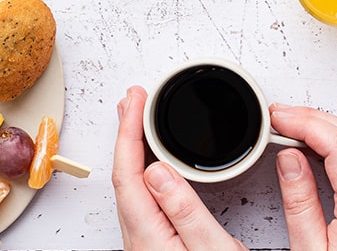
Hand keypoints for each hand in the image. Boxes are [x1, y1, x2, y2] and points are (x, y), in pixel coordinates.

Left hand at [111, 86, 247, 250]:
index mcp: (147, 236)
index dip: (130, 132)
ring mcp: (144, 242)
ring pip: (132, 186)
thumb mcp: (212, 248)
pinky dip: (142, 169)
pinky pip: (142, 196)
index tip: (137, 103)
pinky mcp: (154, 244)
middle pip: (124, 175)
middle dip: (127, 133)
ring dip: (133, 150)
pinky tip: (151, 163)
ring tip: (136, 122)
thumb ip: (184, 210)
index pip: (128, 174)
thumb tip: (157, 170)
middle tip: (134, 101)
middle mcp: (138, 239)